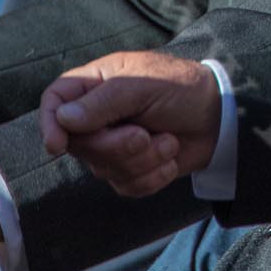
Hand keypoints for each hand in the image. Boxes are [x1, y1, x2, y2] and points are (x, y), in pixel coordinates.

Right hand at [40, 49, 219, 195]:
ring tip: (168, 141)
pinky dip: (152, 176)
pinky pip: (126, 186)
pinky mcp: (129, 169)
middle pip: (80, 145)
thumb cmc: (183, 88)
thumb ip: (105, 100)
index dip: (49, 123)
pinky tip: (169, 158)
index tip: (57, 145)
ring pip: (103, 170)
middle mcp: (98, 116)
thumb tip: (63, 119)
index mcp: (96, 84)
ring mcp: (112, 145)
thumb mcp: (146, 85)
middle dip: (116, 147)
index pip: (55, 100)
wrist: (221, 118)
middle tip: (146, 135)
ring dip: (143, 161)